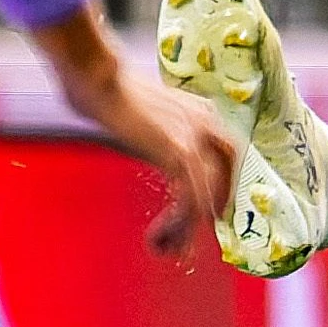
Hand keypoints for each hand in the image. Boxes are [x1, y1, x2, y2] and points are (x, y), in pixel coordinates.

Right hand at [30, 2, 235, 254]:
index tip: (213, 208)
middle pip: (226, 176)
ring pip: (207, 194)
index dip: (223, 184)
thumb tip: (149, 145)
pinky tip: (159, 237)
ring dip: (188, 227)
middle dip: (214, 208)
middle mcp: (208, 123)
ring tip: (170, 248)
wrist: (99, 78)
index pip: (228, 154)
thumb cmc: (109, 91)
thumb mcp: (146, 113)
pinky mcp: (179, 152)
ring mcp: (197, 137)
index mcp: (203, 111)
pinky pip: (190, 198)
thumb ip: (158, 132)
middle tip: (196, 236)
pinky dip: (178, 224)